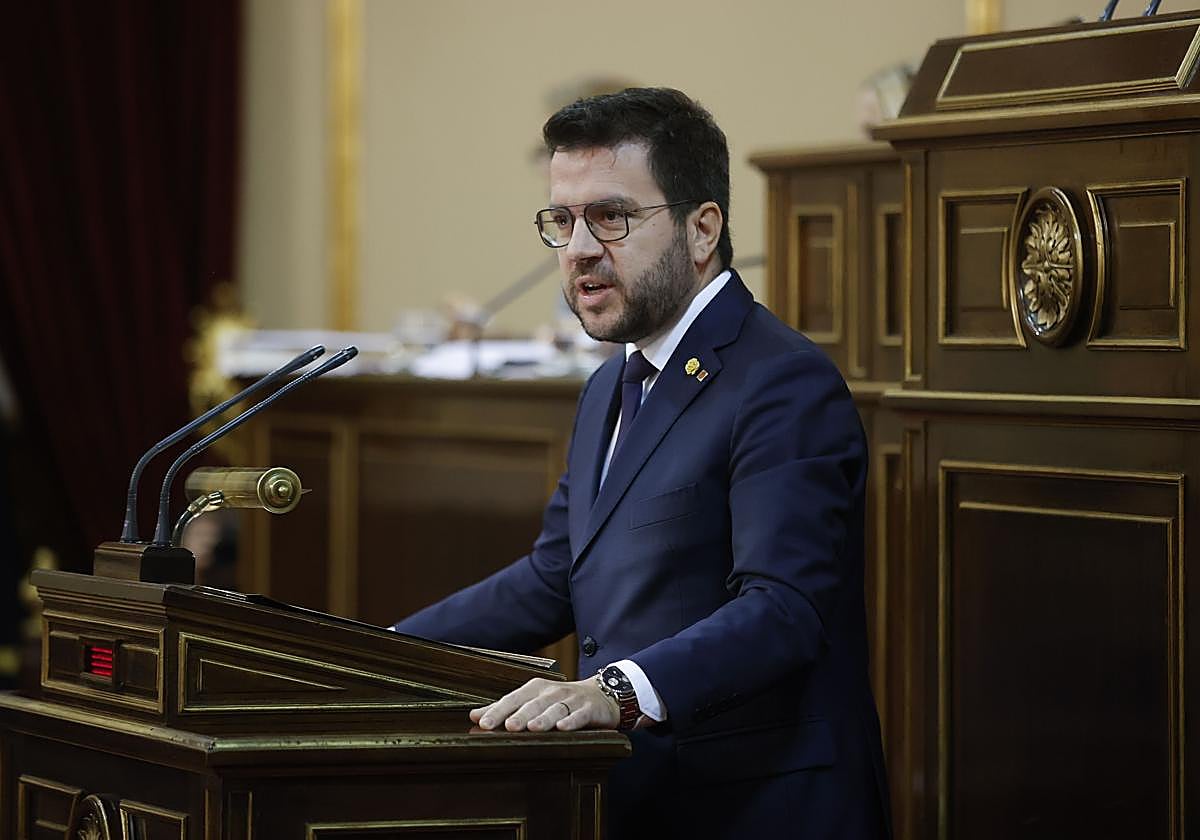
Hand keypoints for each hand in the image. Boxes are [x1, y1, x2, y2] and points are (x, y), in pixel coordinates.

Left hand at [470, 676, 618, 731]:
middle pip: (534, 704)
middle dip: (520, 715)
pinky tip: (564, 728)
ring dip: (544, 718)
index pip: (513, 699)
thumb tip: (474, 715)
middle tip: (507, 726)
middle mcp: (552, 692)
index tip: (483, 723)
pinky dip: (572, 721)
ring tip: (532, 728)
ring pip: (556, 709)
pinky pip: (580, 715)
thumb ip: (505, 709)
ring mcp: (572, 699)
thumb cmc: (561, 701)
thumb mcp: (533, 702)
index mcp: (535, 689)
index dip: (498, 710)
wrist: (600, 695)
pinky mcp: (589, 708)